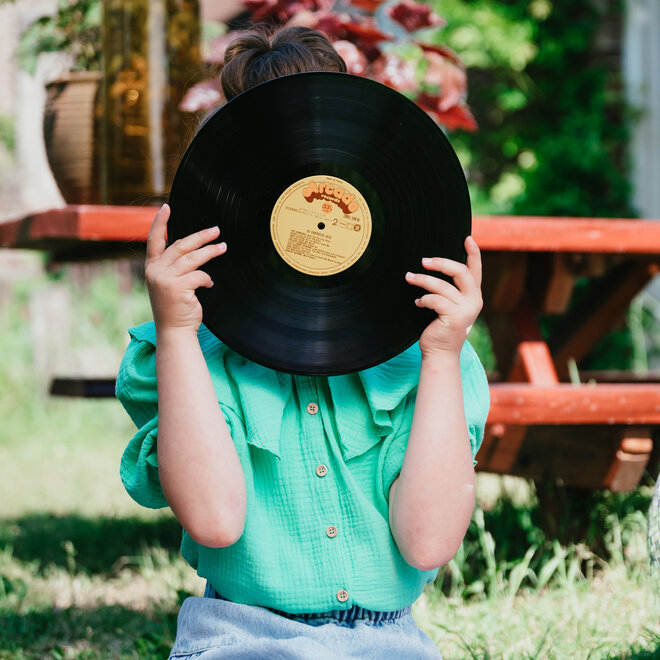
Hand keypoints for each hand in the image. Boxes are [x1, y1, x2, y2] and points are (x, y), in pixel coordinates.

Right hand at [144, 204, 226, 334]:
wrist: (174, 331)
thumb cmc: (175, 308)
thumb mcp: (168, 284)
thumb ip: (173, 267)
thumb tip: (193, 249)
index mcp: (151, 268)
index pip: (154, 240)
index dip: (160, 223)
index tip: (166, 207)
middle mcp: (155, 271)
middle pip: (181, 246)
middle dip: (200, 236)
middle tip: (216, 230)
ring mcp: (165, 279)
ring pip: (193, 258)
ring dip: (211, 251)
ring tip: (223, 247)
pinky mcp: (177, 287)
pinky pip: (199, 275)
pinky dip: (207, 279)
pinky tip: (209, 285)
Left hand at [405, 235, 482, 356]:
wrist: (440, 352)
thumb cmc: (440, 326)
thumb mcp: (448, 305)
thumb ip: (449, 289)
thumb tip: (432, 265)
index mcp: (474, 295)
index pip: (475, 270)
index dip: (474, 253)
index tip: (467, 238)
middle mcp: (474, 300)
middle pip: (460, 272)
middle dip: (441, 263)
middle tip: (423, 261)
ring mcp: (466, 309)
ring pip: (442, 286)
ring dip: (422, 280)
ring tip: (409, 278)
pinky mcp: (455, 317)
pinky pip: (435, 300)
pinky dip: (423, 299)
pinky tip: (417, 303)